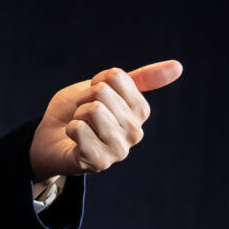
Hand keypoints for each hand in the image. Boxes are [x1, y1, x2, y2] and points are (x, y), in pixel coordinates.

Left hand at [28, 60, 182, 181]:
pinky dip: (70, 128)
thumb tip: (179, 66)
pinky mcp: (100, 162)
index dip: (95, 81)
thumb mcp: (105, 88)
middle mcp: (135, 132)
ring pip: (93, 110)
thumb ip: (140, 78)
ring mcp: (119, 150)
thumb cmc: (78, 112)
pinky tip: (74, 140)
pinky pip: (79, 129)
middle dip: (83, 99)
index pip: (115, 76)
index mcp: (140, 111)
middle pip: (102, 92)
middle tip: (83, 114)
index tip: (92, 96)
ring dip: (77, 114)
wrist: (49, 138)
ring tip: (80, 126)